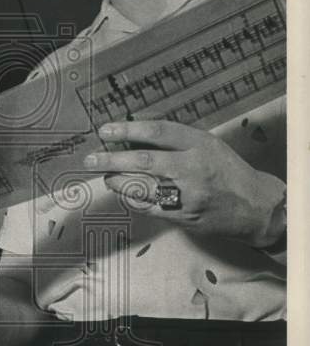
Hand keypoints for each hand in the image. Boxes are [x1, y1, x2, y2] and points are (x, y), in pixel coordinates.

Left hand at [83, 120, 284, 246]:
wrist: (254, 207)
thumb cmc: (227, 171)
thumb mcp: (206, 145)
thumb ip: (175, 141)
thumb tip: (133, 137)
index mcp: (200, 144)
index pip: (158, 132)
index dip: (128, 130)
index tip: (105, 130)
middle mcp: (192, 168)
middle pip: (143, 162)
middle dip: (111, 160)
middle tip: (91, 159)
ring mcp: (186, 195)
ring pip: (141, 187)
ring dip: (117, 181)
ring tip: (106, 175)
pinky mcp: (181, 216)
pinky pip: (147, 206)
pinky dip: (131, 198)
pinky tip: (124, 192)